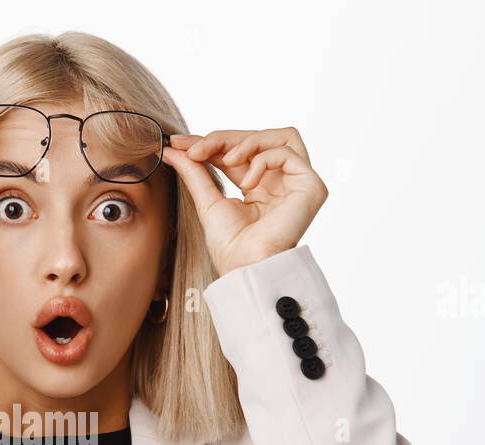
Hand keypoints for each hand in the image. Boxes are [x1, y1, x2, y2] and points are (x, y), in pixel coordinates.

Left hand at [161, 126, 327, 276]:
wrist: (245, 267)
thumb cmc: (230, 246)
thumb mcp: (207, 199)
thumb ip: (194, 170)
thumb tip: (172, 147)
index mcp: (260, 186)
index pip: (239, 151)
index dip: (212, 142)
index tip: (181, 143)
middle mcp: (281, 182)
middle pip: (258, 138)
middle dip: (224, 139)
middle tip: (195, 149)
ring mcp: (298, 183)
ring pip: (280, 136)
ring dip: (247, 142)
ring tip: (226, 161)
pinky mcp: (311, 186)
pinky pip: (288, 152)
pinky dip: (263, 160)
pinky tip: (248, 184)